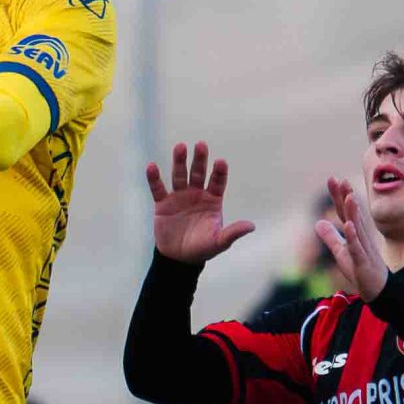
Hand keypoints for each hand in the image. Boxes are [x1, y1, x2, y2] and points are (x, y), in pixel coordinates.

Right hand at [146, 140, 255, 262]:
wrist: (179, 259)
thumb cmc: (203, 248)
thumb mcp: (219, 242)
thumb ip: (233, 232)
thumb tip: (251, 226)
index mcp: (212, 200)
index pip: (217, 182)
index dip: (219, 172)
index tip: (220, 162)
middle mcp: (196, 194)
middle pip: (198, 173)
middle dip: (200, 159)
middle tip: (201, 145)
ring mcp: (179, 197)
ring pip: (179, 176)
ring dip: (179, 162)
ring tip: (180, 147)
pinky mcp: (163, 204)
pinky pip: (158, 188)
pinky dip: (154, 178)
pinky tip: (152, 166)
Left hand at [314, 176, 389, 299]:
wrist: (378, 290)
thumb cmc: (360, 270)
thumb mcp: (341, 253)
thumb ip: (330, 237)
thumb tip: (318, 221)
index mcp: (354, 234)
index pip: (344, 212)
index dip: (338, 196)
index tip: (333, 179)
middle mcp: (360, 237)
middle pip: (352, 214)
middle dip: (346, 197)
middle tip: (339, 179)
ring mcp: (363, 249)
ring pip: (358, 227)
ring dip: (353, 212)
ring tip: (348, 196)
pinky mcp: (363, 262)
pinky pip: (358, 248)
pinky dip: (353, 236)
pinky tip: (349, 225)